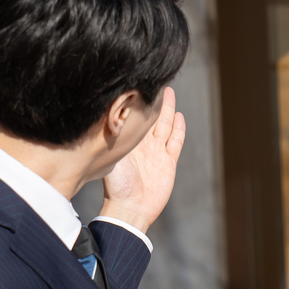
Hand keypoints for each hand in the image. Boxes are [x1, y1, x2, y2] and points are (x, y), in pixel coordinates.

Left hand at [99, 86, 185, 231]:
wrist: (130, 208)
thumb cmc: (116, 186)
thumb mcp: (111, 157)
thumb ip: (113, 138)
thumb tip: (109, 115)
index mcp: (129, 142)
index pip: (135, 116)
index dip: (139, 101)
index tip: (139, 82)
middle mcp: (143, 145)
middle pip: (151, 117)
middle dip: (154, 100)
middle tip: (157, 80)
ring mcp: (157, 153)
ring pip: (165, 125)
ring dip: (167, 109)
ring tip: (168, 92)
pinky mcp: (168, 163)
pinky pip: (175, 142)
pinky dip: (178, 129)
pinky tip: (179, 117)